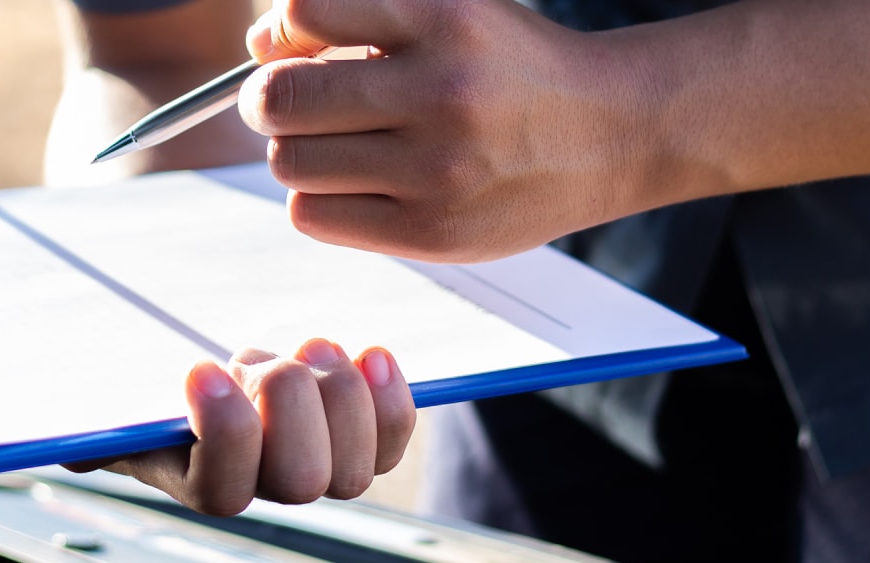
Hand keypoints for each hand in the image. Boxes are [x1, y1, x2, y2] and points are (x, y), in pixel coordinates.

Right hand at [66, 339, 414, 515]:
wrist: (204, 358)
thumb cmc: (149, 374)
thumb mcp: (109, 390)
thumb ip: (87, 418)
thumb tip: (62, 444)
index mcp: (190, 476)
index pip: (222, 491)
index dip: (226, 432)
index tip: (201, 367)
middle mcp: (259, 487)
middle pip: (300, 482)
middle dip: (293, 407)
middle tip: (271, 357)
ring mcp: (312, 469)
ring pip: (354, 472)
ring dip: (341, 398)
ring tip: (311, 348)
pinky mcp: (356, 442)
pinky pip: (391, 445)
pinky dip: (390, 402)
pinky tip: (373, 357)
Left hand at [236, 0, 672, 262]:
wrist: (608, 133)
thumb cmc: (509, 68)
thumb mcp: (449, 8)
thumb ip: (355, 14)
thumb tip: (260, 48)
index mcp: (443, 15)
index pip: (304, 12)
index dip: (279, 35)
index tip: (290, 48)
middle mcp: (441, 89)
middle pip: (281, 100)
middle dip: (269, 100)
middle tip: (288, 104)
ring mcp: (437, 169)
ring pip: (290, 163)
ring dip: (295, 152)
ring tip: (336, 145)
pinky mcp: (432, 232)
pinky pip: (314, 216)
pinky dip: (317, 198)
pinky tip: (355, 183)